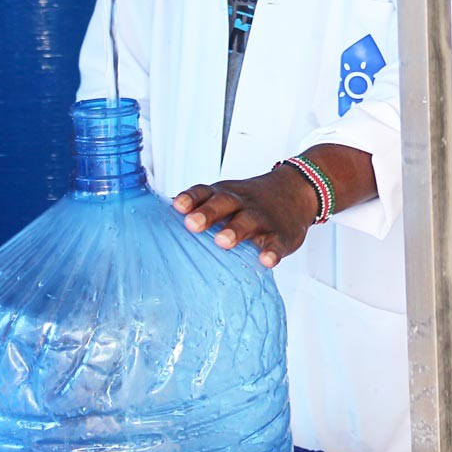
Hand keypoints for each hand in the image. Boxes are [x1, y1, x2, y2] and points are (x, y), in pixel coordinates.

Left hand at [173, 169, 316, 267]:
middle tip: (192, 224)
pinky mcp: (282, 234)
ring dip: (235, 230)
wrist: (296, 190)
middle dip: (207, 213)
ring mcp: (263, 218)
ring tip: (223, 241)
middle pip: (224, 203)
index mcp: (224, 194)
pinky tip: (265, 261)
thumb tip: (155, 222)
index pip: (204, 192)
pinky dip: (272, 252)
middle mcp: (242, 203)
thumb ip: (198, 208)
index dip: (191, 198)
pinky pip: (277, 243)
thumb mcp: (225, 197)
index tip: (177, 206)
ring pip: (248, 221)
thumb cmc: (249, 201)